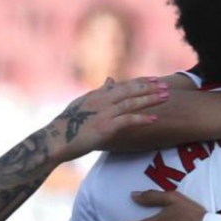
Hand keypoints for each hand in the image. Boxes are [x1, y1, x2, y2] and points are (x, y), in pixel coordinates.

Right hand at [47, 77, 169, 162]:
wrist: (55, 141)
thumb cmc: (67, 127)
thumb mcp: (83, 105)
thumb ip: (99, 93)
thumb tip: (110, 80)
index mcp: (96, 96)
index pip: (122, 85)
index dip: (140, 82)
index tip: (154, 79)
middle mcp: (101, 101)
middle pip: (129, 90)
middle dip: (149, 87)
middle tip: (166, 85)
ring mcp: (103, 113)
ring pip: (130, 103)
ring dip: (149, 99)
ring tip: (165, 97)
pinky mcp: (104, 127)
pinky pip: (126, 120)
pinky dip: (141, 118)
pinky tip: (154, 119)